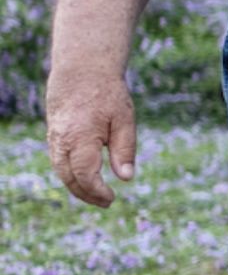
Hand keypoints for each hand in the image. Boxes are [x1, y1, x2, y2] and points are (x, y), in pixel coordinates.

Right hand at [45, 68, 137, 207]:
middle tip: (106, 203)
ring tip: (98, 196)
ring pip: (61, 172)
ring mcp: (54, 139)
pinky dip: (71, 174)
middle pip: (70, 178)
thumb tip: (126, 178)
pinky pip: (59, 162)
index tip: (111, 198)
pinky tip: (86, 179)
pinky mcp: (53, 136)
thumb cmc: (108, 94)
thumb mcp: (125, 119)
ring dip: (77, 187)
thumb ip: (125, 149)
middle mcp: (62, 141)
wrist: (82, 71)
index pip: (85, 174)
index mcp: (80, 137)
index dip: (97, 191)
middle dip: (87, 194)